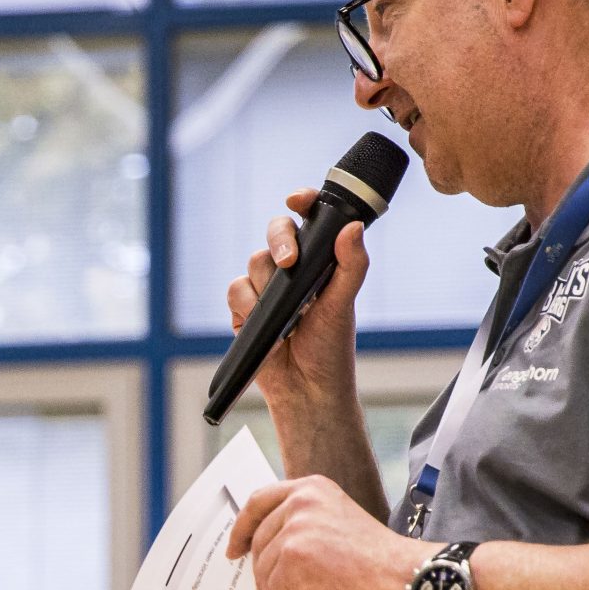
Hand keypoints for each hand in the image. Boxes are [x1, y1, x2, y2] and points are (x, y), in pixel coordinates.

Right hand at [224, 188, 368, 419]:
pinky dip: (248, 305)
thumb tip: (352, 227)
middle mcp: (292, 269)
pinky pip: (236, 289)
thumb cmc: (331, 349)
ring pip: (255, 261)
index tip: (297, 200)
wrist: (306, 390)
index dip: (301, 202)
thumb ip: (351, 266)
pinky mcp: (244, 309)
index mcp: (320, 260)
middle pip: (276, 231)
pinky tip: (264, 324)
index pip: (309, 219)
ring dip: (267, 285)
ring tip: (288, 315)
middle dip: (280, 240)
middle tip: (289, 262)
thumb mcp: (344, 306)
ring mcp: (266, 287)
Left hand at [225, 474, 427, 589]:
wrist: (402, 574)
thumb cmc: (378, 560)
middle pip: (259, 542)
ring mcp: (296, 528)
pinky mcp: (295, 557)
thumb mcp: (337, 525)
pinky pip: (275, 589)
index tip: (234, 550)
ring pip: (264, 569)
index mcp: (312, 488)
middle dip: (259, 575)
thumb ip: (304, 529)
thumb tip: (269, 560)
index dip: (243, 528)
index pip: (260, 501)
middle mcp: (301, 501)